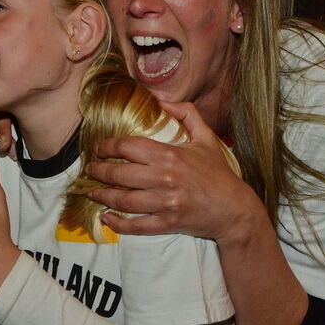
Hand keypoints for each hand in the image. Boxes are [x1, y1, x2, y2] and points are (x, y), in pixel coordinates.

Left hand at [85, 101, 268, 242]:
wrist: (234, 209)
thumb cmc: (218, 173)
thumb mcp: (206, 137)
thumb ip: (186, 113)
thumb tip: (160, 98)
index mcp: (170, 155)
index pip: (128, 146)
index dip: (108, 146)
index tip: (99, 148)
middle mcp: (164, 179)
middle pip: (119, 174)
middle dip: (98, 171)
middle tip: (89, 170)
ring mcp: (165, 203)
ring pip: (123, 200)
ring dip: (102, 196)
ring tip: (92, 191)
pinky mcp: (167, 223)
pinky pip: (136, 225)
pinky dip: (118, 223)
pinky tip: (107, 218)